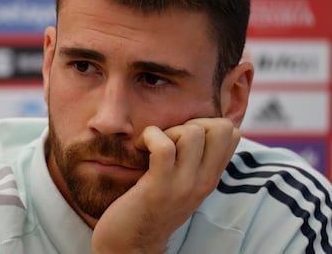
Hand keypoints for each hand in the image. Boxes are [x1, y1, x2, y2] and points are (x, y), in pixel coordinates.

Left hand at [92, 118, 239, 253]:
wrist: (131, 244)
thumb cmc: (153, 207)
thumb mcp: (184, 184)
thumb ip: (195, 160)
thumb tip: (195, 127)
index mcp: (211, 177)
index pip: (232, 132)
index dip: (207, 123)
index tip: (183, 136)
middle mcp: (204, 180)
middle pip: (221, 127)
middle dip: (193, 122)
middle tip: (170, 138)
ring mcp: (183, 185)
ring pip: (193, 133)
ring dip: (169, 131)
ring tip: (153, 146)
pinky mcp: (158, 187)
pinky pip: (163, 146)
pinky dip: (150, 137)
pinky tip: (140, 147)